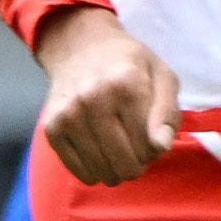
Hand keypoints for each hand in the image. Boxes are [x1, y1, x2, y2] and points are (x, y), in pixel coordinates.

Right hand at [32, 6, 179, 186]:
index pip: (149, 146)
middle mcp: (94, 99)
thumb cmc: (127, 64)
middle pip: (126, 164)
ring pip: (103, 172)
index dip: (155, 149)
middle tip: (135, 147)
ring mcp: (69, 115)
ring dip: (115, 169)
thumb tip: (161, 147)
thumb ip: (168, 112)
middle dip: (137, 164)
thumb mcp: (161, 75)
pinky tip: (98, 152)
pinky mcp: (52, 128)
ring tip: (117, 149)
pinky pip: (80, 172)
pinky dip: (94, 171)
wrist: (79, 47)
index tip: (151, 137)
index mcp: (127, 84)